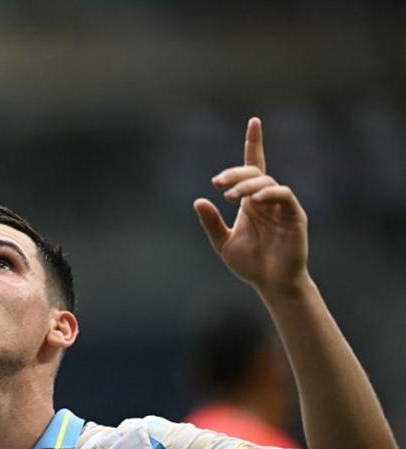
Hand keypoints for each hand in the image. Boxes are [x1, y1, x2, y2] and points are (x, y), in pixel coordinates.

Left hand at [194, 118, 309, 295]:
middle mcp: (266, 199)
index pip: (253, 166)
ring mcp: (281, 206)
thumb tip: (198, 201)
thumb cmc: (250, 264)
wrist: (271, 284)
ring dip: (246, 185)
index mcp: (250, 201)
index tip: (254, 121)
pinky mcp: (294, 215)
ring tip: (229, 196)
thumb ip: (210, 223)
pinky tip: (254, 200)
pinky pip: (283, 195)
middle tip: (217, 184)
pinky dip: (269, 193)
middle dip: (234, 174)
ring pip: (265, 181)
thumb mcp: (222, 243)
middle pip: (253, 172)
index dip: (254, 143)